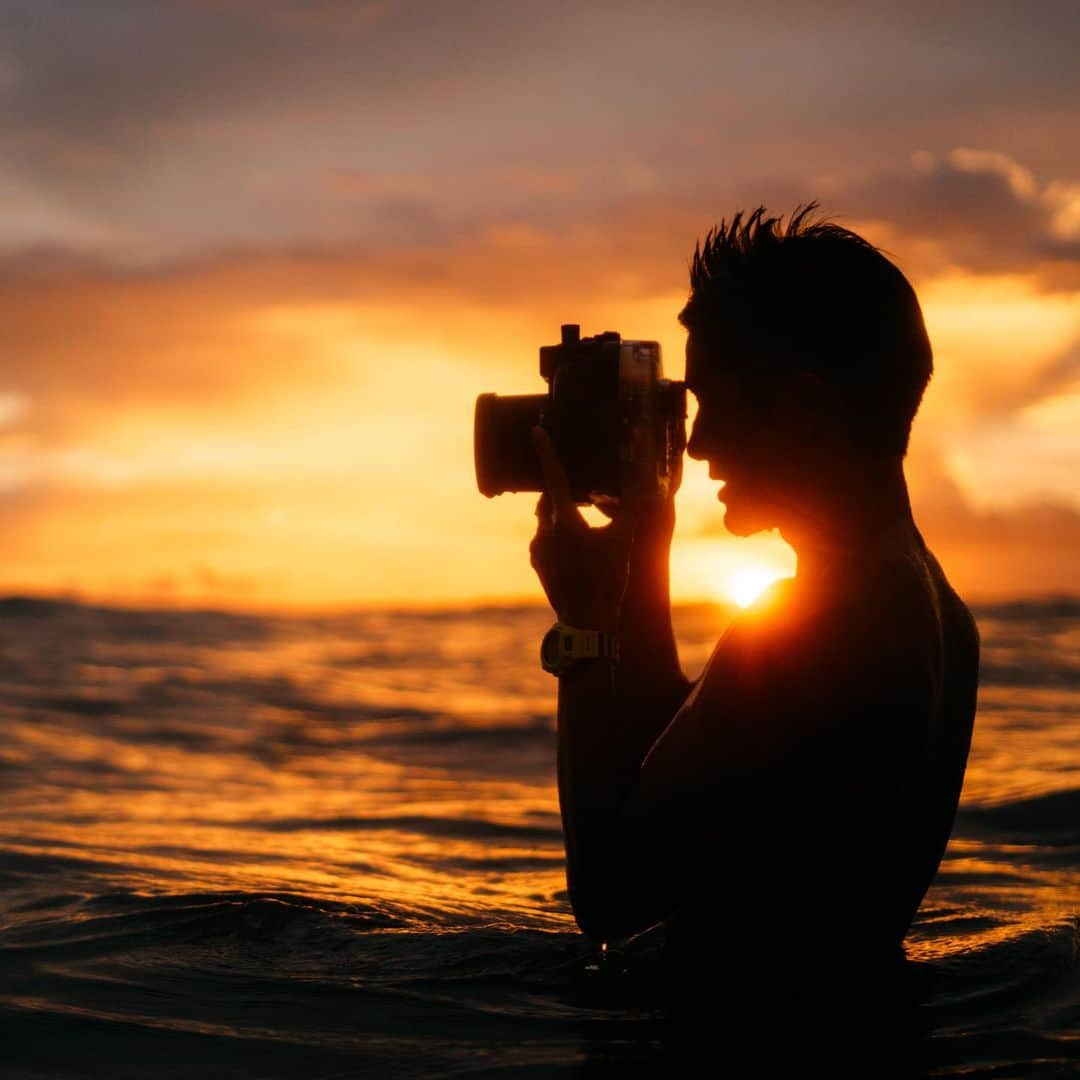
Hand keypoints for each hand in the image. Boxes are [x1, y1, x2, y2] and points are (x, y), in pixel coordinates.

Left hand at [529, 427, 632, 632]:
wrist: (586, 621)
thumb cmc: (606, 579)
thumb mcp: (624, 541)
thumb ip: (631, 510)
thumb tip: (646, 487)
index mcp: (564, 520)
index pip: (553, 477)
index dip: (545, 452)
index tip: (536, 432)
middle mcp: (544, 532)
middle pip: (549, 500)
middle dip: (560, 491)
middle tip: (578, 488)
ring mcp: (537, 550)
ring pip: (546, 521)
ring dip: (560, 516)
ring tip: (582, 522)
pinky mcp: (538, 565)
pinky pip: (545, 541)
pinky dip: (557, 536)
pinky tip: (576, 547)